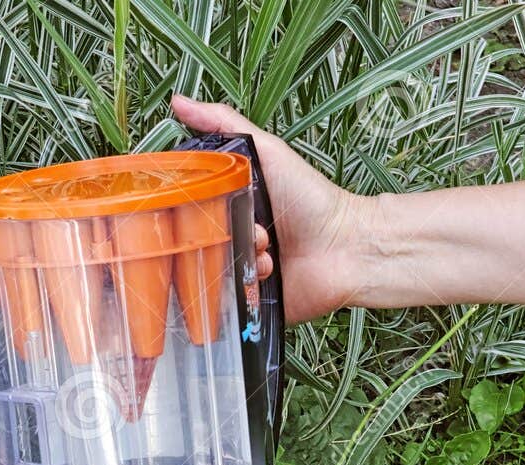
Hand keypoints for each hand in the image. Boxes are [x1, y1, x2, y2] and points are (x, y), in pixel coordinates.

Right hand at [172, 96, 369, 323]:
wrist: (346, 246)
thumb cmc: (310, 199)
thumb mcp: (266, 151)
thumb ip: (224, 125)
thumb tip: (179, 102)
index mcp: (229, 207)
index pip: (188, 209)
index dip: (184, 207)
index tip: (186, 204)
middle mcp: (231, 240)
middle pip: (193, 244)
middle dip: (211, 237)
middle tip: (235, 226)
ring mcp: (239, 272)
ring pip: (209, 272)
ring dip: (235, 258)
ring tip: (263, 248)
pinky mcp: (249, 301)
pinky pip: (227, 300)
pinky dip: (245, 284)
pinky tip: (267, 270)